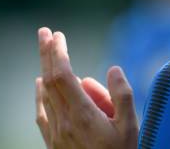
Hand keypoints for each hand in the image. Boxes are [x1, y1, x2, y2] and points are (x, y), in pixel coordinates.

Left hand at [35, 27, 138, 147]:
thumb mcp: (130, 126)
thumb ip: (122, 95)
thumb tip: (111, 68)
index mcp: (82, 114)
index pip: (63, 75)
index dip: (57, 53)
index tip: (58, 34)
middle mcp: (64, 122)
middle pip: (49, 80)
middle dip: (46, 53)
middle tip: (44, 31)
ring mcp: (56, 133)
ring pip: (46, 95)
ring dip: (44, 69)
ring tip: (46, 49)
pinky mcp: (54, 144)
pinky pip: (42, 113)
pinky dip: (39, 94)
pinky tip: (39, 86)